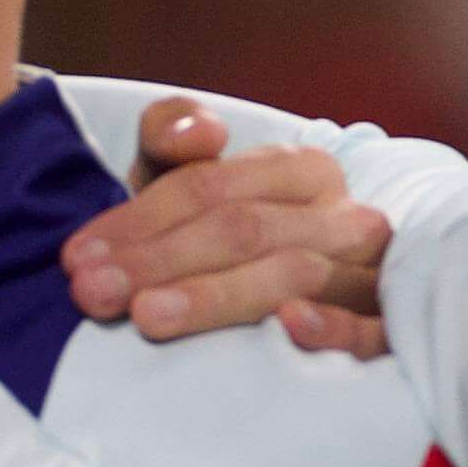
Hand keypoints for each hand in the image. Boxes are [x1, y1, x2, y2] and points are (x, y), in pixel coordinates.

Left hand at [64, 97, 392, 354]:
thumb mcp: (181, 176)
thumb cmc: (214, 229)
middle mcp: (344, 217)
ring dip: (215, 296)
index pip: (212, 188)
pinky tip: (290, 325)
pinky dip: (336, 328)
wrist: (278, 286)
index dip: (138, 220)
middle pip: (244, 231)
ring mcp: (371, 273)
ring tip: (147, 315)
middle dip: (159, 261)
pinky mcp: (389, 331)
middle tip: (92, 293)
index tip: (78, 257)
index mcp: (301, 170)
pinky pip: (374, 331)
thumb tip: (202, 134)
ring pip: (294, 275)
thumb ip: (172, 134)